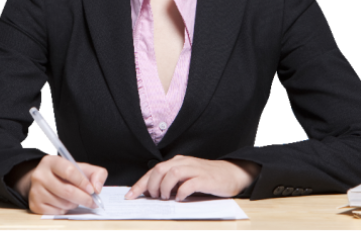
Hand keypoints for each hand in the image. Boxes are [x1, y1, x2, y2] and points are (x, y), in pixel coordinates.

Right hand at [8, 155, 107, 214]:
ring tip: (75, 199)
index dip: (83, 182)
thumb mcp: (81, 168)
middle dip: (84, 198)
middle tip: (92, 202)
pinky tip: (64, 203)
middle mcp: (40, 175)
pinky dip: (65, 210)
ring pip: (63, 203)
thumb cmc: (65, 175)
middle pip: (67, 191)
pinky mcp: (34, 205)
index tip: (92, 189)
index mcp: (51, 161)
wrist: (44, 181)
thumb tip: (97, 188)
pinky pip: (56, 212)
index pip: (69, 171)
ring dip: (74, 204)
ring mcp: (35, 191)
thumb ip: (96, 173)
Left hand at [124, 155, 259, 201]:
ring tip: (166, 198)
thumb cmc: (206, 177)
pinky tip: (180, 198)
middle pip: (160, 169)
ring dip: (165, 187)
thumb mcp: (186, 177)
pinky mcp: (205, 178)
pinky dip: (181, 192)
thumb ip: (171, 182)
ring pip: (172, 173)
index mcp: (177, 162)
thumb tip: (152, 194)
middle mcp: (184, 162)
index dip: (140, 184)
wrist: (231, 173)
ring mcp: (195, 169)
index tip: (130, 196)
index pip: (153, 171)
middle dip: (151, 185)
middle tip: (153, 197)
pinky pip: (189, 184)